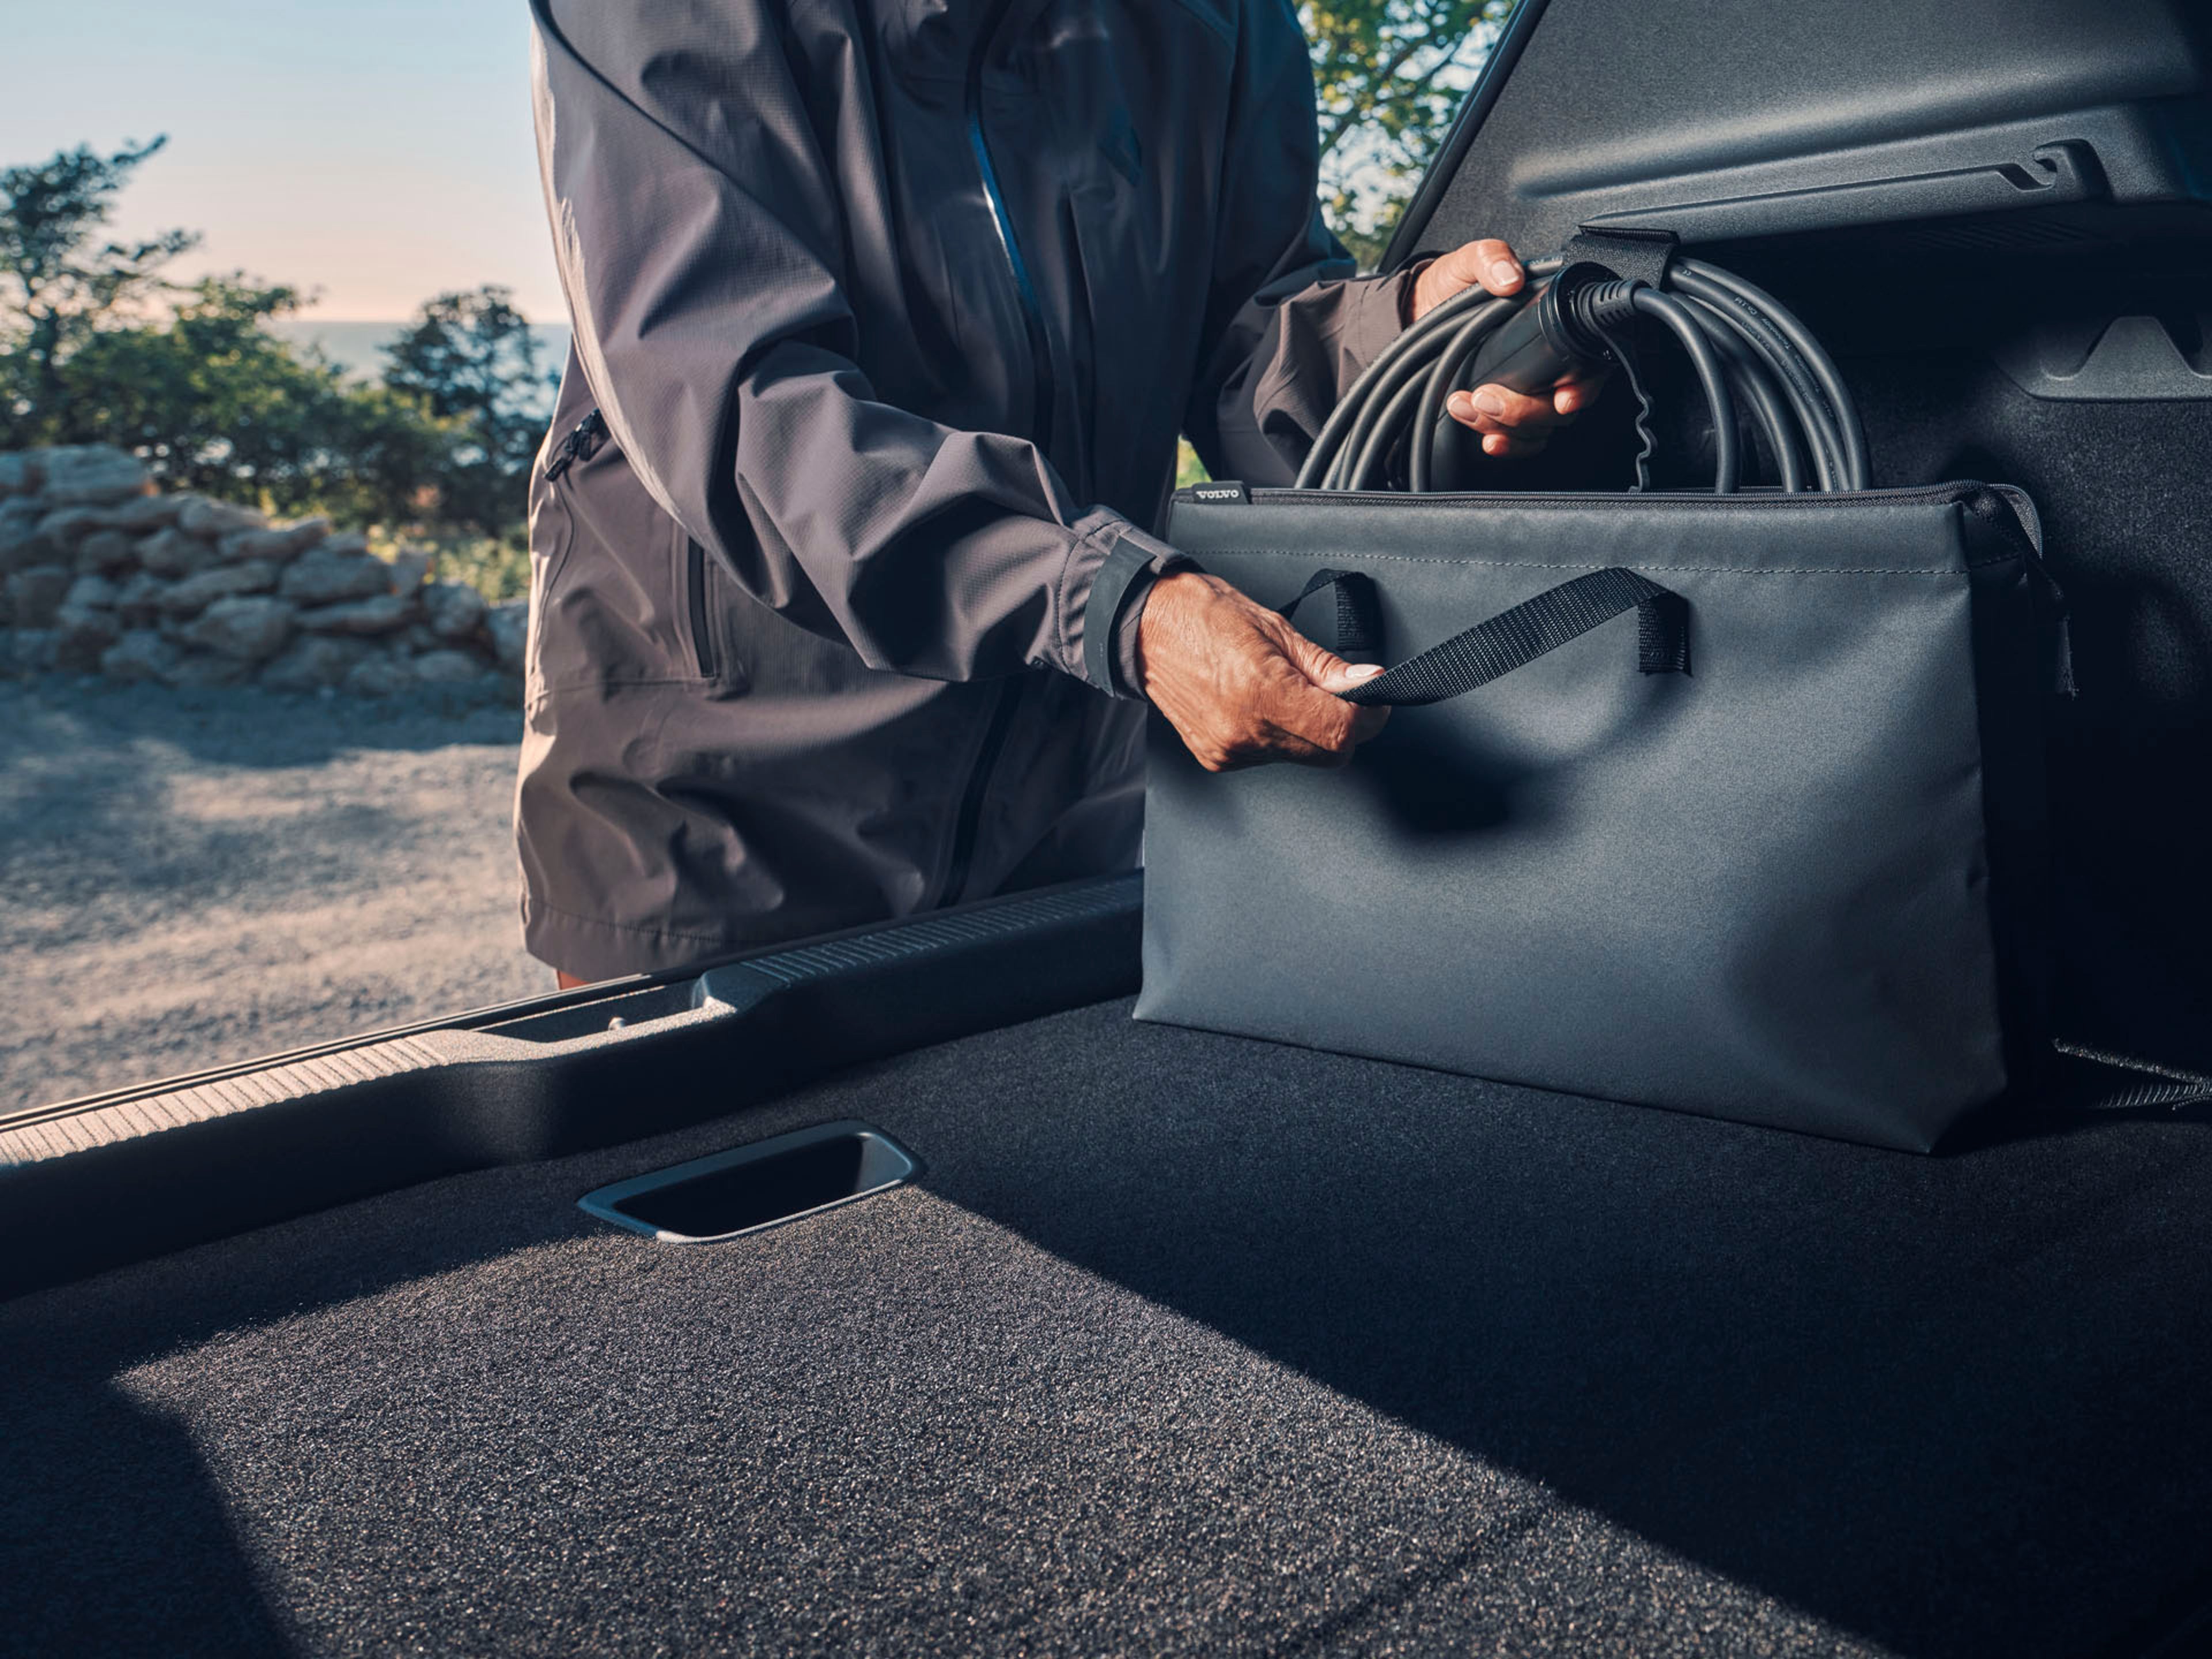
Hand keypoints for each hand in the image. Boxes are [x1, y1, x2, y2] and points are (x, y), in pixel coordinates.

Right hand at [1136, 569, 1389, 771]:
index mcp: (1262, 693)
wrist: (1147, 626)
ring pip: (1302, 758)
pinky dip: (1278, 737)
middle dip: (1342, 726)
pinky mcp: (1217, 759)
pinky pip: (1270, 758)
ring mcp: (1228, 750)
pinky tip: (1258, 705)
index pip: (1340, 731)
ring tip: (1283, 691)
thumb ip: (1326, 667)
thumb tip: (1368, 683)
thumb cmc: (1206, 615)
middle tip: (1332, 691)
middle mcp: (1244, 731)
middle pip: (1328, 753)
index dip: (1368, 718)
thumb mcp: (1277, 629)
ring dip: (1309, 731)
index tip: (1373, 700)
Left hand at [1409, 238, 1603, 459]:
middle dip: (1525, 410)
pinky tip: (1488, 441)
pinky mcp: (1500, 415)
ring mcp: (1524, 394)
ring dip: (1506, 427)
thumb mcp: (1468, 261)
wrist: (1413, 313)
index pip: (1586, 366)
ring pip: (1539, 430)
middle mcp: (1544, 366)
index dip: (1582, 386)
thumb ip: (1490, 258)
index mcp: (1547, 329)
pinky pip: (1519, 444)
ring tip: (1465, 406)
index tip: (1563, 398)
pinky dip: (1506, 446)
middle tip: (1486, 397)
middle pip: (1560, 408)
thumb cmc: (1449, 286)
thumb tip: (1510, 277)